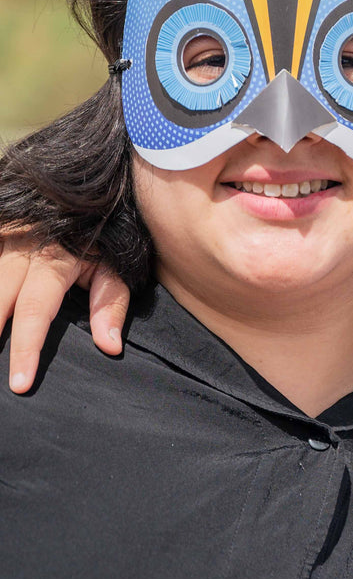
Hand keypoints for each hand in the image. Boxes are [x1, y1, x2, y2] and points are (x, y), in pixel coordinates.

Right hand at [0, 237, 129, 392]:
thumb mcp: (116, 265)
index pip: (34, 311)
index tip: (20, 384)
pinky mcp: (0, 233)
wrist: (88, 194)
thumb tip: (109, 347)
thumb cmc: (104, 234)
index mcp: (52, 260)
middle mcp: (20, 248)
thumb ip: (110, 303)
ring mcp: (4, 239)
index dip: (26, 349)